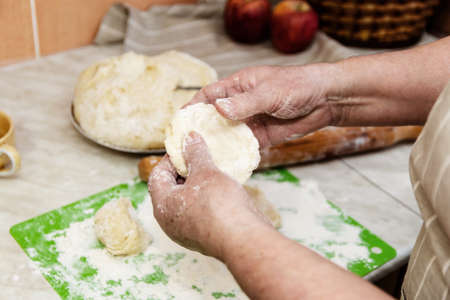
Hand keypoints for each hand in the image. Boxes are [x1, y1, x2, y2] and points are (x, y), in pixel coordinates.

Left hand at [148, 132, 270, 258]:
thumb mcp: (206, 172)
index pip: (158, 175)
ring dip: (199, 185)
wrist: (243, 239)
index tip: (187, 147)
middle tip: (201, 157)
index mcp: (162, 205)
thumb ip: (195, 153)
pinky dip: (208, 199)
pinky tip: (223, 190)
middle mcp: (170, 222)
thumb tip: (189, 138)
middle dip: (186, 171)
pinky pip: (201, 212)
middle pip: (172, 189)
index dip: (172, 158)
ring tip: (214, 171)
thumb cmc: (219, 205)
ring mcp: (187, 232)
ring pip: (188, 202)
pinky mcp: (204, 236)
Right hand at [190, 65, 335, 148]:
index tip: (179, 122)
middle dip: (201, 131)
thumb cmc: (297, 86)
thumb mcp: (269, 93)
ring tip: (202, 160)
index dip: (193, 108)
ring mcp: (251, 121)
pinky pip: (245, 147)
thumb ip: (244, 103)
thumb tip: (218, 110)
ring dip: (217, 146)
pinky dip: (236, 155)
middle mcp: (241, 104)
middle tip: (186, 147)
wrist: (326, 100)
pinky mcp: (262, 136)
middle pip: (214, 118)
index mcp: (238, 86)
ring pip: (228, 135)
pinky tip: (226, 165)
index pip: (208, 96)